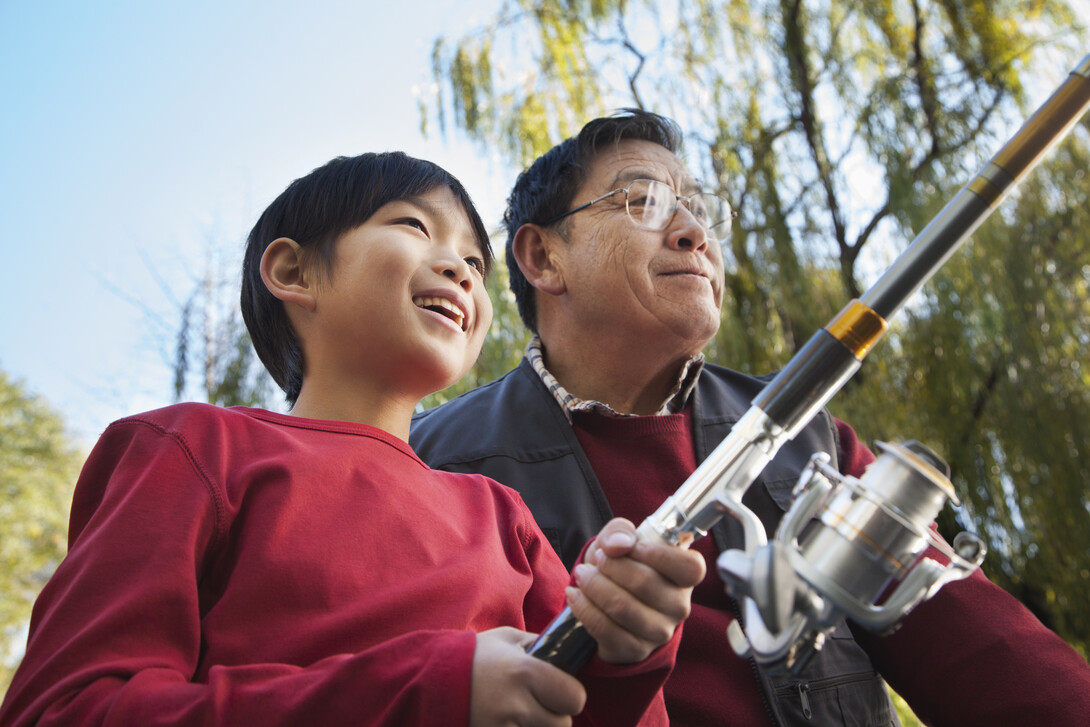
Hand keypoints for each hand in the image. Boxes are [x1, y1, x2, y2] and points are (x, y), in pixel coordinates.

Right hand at [469, 627, 586, 725]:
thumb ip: (540, 645)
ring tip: (522, 713)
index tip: (561, 691)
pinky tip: (509, 721)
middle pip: (562, 725)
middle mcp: (517, 702)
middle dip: (556, 716)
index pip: (574, 697)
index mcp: (526, 671)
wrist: (431, 681)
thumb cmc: (474, 657)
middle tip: (541, 705)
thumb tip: (568, 649)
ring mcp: (502, 725)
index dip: (570, 695)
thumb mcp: (507, 640)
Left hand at [567, 518, 704, 663]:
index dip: (659, 554)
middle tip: (597, 558)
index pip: (690, 568)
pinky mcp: (634, 650)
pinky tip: (575, 594)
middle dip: (612, 566)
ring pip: (622, 607)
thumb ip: (620, 532)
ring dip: (594, 586)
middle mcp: (679, 607)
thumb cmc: (622, 564)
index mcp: (686, 577)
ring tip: (582, 574)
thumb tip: (617, 545)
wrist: (605, 600)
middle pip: (646, 583)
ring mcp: (659, 632)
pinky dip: (584, 608)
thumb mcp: (620, 540)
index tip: (633, 546)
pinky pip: (605, 629)